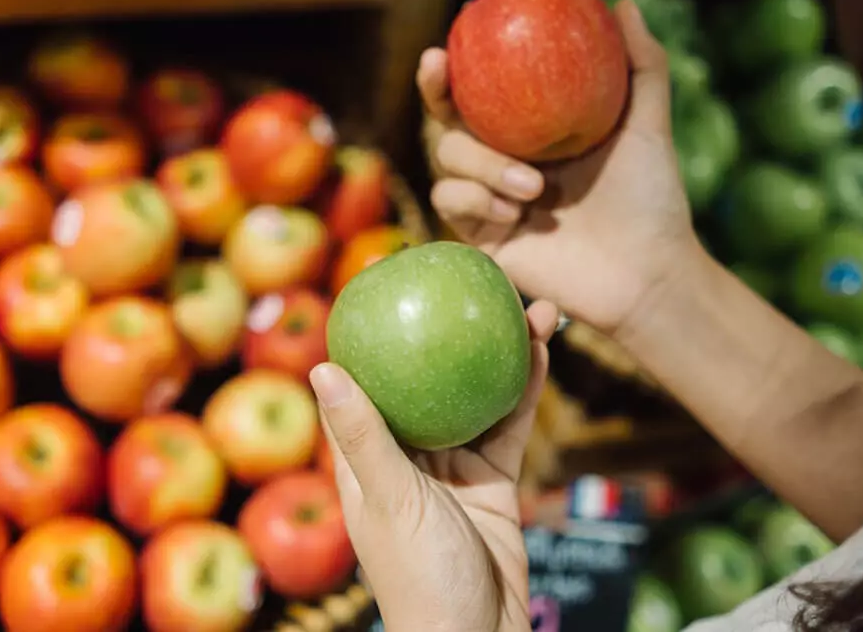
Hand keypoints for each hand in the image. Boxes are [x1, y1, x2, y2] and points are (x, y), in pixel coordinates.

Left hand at [309, 300, 558, 631]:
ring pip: (473, 396)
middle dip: (447, 335)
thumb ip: (363, 436)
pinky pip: (508, 426)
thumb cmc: (420, 578)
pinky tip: (541, 351)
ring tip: (524, 305)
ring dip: (497, 353)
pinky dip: (524, 391)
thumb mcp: (388, 500)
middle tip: (473, 284)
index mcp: (364, 460)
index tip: (387, 285)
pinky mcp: (492, 481)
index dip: (370, 337)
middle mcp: (405, 456)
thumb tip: (321, 366)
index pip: (359, 387)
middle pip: (424, 381)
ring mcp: (451, 467)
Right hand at [424, 0, 701, 335]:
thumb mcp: (647, 127)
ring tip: (533, 187)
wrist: (646, 273)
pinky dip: (477, 199)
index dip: (458, 65)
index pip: (481, 92)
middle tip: (439, 69)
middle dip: (435, 92)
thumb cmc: (651, 201)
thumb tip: (625, 4)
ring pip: (447, 159)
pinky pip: (451, 201)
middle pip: (447, 119)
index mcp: (531, 131)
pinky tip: (516, 212)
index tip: (453, 34)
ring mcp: (488, 199)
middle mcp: (502, 161)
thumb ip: (642, 67)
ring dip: (483, 165)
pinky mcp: (481, 237)